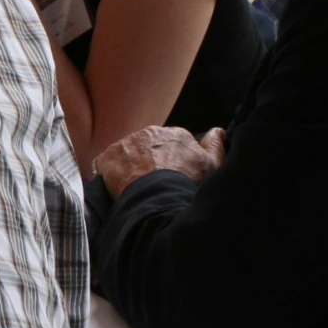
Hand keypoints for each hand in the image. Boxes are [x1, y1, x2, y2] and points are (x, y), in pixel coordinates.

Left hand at [92, 124, 226, 198]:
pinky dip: (113, 173)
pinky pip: (109, 163)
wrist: (157, 196)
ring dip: (131, 165)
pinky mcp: (108, 156)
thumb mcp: (212, 165)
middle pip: (149, 146)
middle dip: (150, 159)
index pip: (171, 143)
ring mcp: (127, 142)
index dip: (171, 160)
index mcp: (174, 133)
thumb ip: (215, 145)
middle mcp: (150, 132)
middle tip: (152, 181)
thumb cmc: (187, 182)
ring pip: (129, 153)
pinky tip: (119, 186)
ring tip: (136, 185)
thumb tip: (218, 131)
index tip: (171, 173)